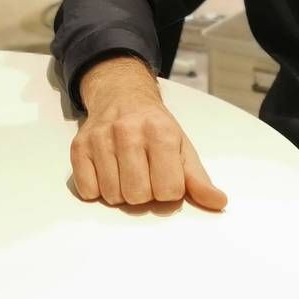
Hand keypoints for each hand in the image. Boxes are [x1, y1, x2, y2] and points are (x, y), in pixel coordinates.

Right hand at [71, 56, 226, 208]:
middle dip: (144, 193)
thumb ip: (198, 179)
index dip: (168, 190)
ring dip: (121, 192)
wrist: (121, 95)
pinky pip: (87, 191)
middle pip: (138, 196)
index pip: (169, 191)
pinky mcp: (79, 147)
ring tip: (125, 172)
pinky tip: (107, 172)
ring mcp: (100, 138)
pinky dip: (98, 189)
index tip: (165, 176)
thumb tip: (219, 202)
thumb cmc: (155, 127)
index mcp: (161, 132)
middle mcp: (128, 132)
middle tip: (144, 174)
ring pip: (112, 196)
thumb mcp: (182, 147)